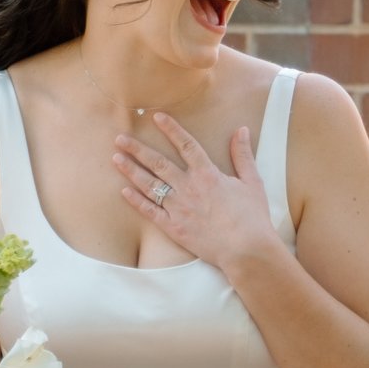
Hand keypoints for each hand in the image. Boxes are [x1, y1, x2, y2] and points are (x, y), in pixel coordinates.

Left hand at [113, 112, 278, 271]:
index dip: (171, 129)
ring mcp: (178, 208)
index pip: (186, 145)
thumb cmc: (252, 217)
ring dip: (131, 170)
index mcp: (207, 174)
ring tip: (116, 158)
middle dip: (138, 149)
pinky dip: (136, 200)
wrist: (246, 249)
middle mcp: (188, 187)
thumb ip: (242, 155)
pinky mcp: (173, 227)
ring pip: (150, 184)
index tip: (156, 117)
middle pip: (158, 163)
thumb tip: (241, 130)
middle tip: (120, 138)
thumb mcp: (252, 182)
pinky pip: (150, 211)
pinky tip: (123, 190)